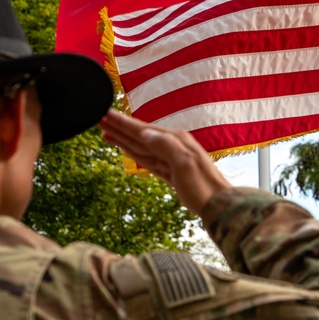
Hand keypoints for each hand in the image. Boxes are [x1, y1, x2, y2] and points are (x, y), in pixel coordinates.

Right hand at [99, 109, 229, 212]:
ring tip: (106, 131)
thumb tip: (146, 133)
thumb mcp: (185, 164)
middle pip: (139, 135)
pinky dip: (134, 152)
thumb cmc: (203, 187)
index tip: (105, 114)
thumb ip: (166, 146)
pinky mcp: (170, 172)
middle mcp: (172, 146)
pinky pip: (147, 159)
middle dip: (119, 127)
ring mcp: (170, 159)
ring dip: (123, 138)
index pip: (143, 129)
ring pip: (141, 146)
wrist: (219, 205)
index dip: (123, 123)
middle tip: (99, 118)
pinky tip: (127, 148)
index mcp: (175, 140)